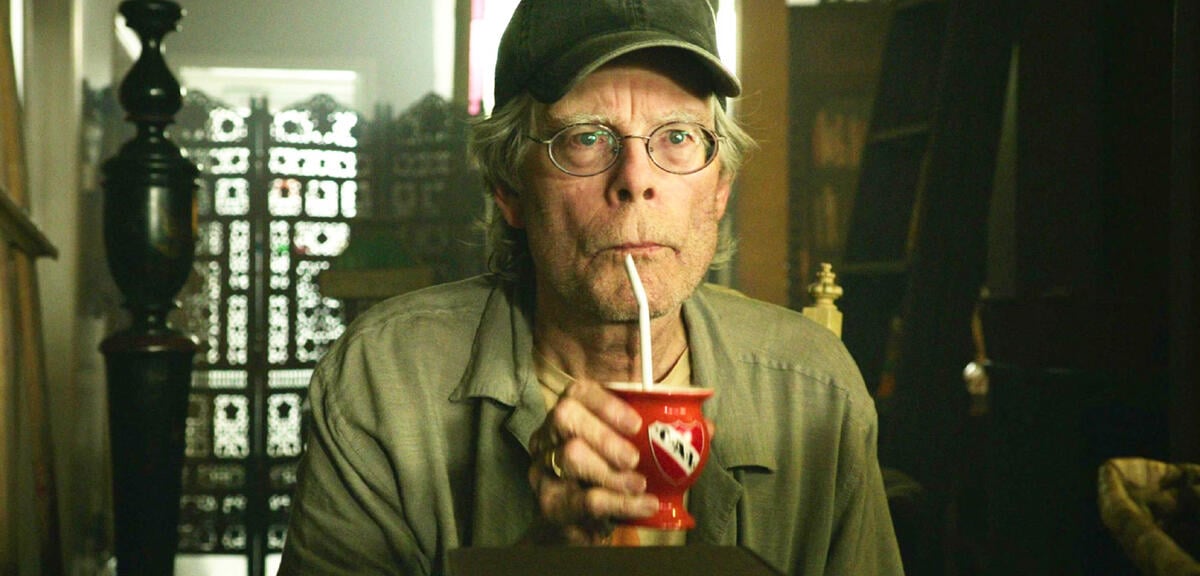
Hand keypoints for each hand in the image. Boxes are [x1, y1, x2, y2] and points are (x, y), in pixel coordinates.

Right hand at [525, 379, 658, 544]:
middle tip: (633, 459)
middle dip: (604, 437)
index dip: (606, 403)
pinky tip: (642, 505)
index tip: (635, 424)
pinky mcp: (549, 502)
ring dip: (611, 474)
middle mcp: (550, 434)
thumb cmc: (606, 476)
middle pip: (565, 419)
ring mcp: (543, 467)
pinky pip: (583, 499)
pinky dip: (618, 503)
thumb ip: (646, 437)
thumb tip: (696, 430)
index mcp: (570, 414)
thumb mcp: (621, 451)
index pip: (578, 392)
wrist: (573, 524)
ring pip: (570, 458)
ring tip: (639, 486)